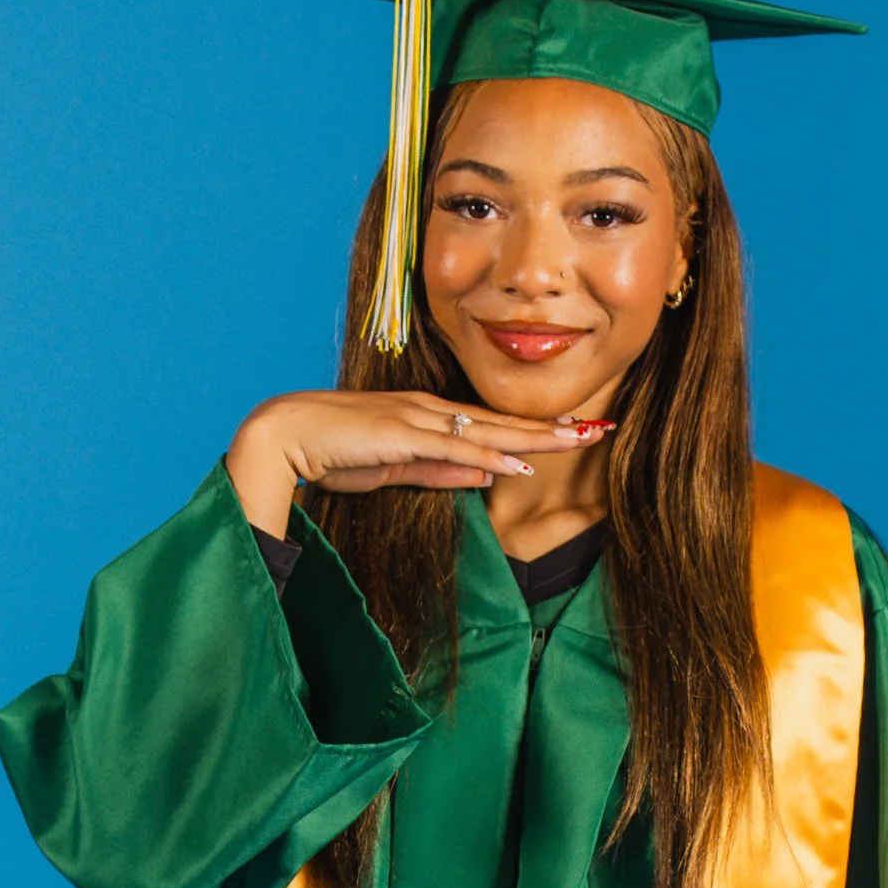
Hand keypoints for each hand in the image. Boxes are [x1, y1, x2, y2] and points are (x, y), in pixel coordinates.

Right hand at [224, 391, 607, 538]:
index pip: (493, 425)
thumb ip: (439, 472)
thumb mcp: (396, 470)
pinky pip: (453, 446)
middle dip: (553, 426)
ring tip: (577, 440)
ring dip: (535, 436)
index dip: (536, 431)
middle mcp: (430, 410)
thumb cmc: (333, 453)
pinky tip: (519, 461)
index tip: (575, 434)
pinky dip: (488, 454)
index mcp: (430, 417)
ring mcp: (417, 418)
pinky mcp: (401, 435)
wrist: (285, 434)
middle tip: (601, 428)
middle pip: (503, 421)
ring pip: (488, 429)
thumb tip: (486, 477)